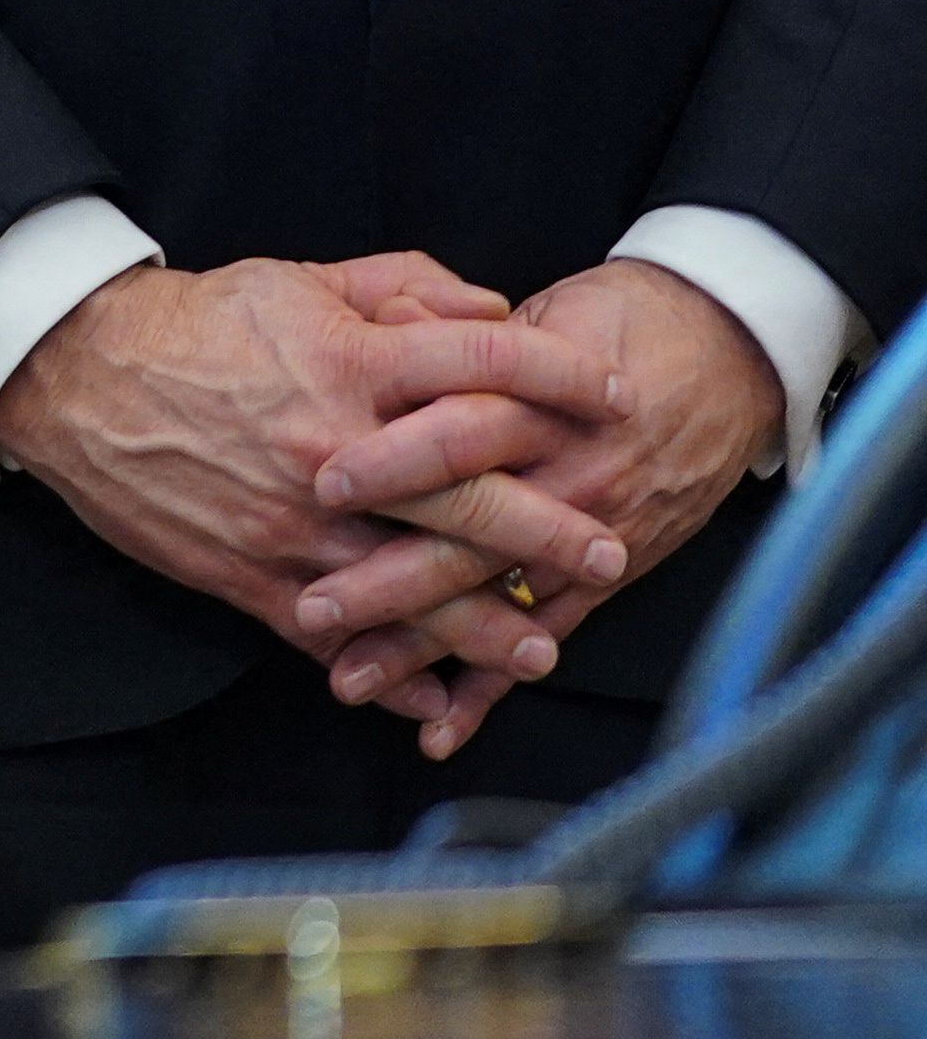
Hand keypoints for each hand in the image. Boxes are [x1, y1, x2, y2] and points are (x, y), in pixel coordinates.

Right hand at [0, 255, 630, 694]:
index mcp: (349, 365)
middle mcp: (334, 449)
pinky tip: (437, 697)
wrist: (78, 378)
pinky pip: (337, 633)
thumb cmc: (193, 325)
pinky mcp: (253, 574)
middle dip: (550, 530)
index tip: (614, 396)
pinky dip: (390, 671)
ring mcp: (295, 523)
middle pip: (471, 496)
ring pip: (413, 585)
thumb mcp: (297, 281)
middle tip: (609, 551)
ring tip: (540, 645)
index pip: (486, 366)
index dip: (563, 377)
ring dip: (485, 624)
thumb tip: (488, 311)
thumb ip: (400, 290)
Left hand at [301, 257, 785, 748]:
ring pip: (495, 598)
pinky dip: (491, 685)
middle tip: (313, 606)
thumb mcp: (536, 312)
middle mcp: (567, 474)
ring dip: (422, 645)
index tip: (321, 486)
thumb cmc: (612, 321)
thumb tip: (372, 331)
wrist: (725, 353)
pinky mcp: (609, 574)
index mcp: (541, 400)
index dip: (393, 460)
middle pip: (469, 532)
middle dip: (390, 577)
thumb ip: (453, 331)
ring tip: (350, 678)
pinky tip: (441, 726)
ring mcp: (589, 533)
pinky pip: (542, 633)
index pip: (459, 433)